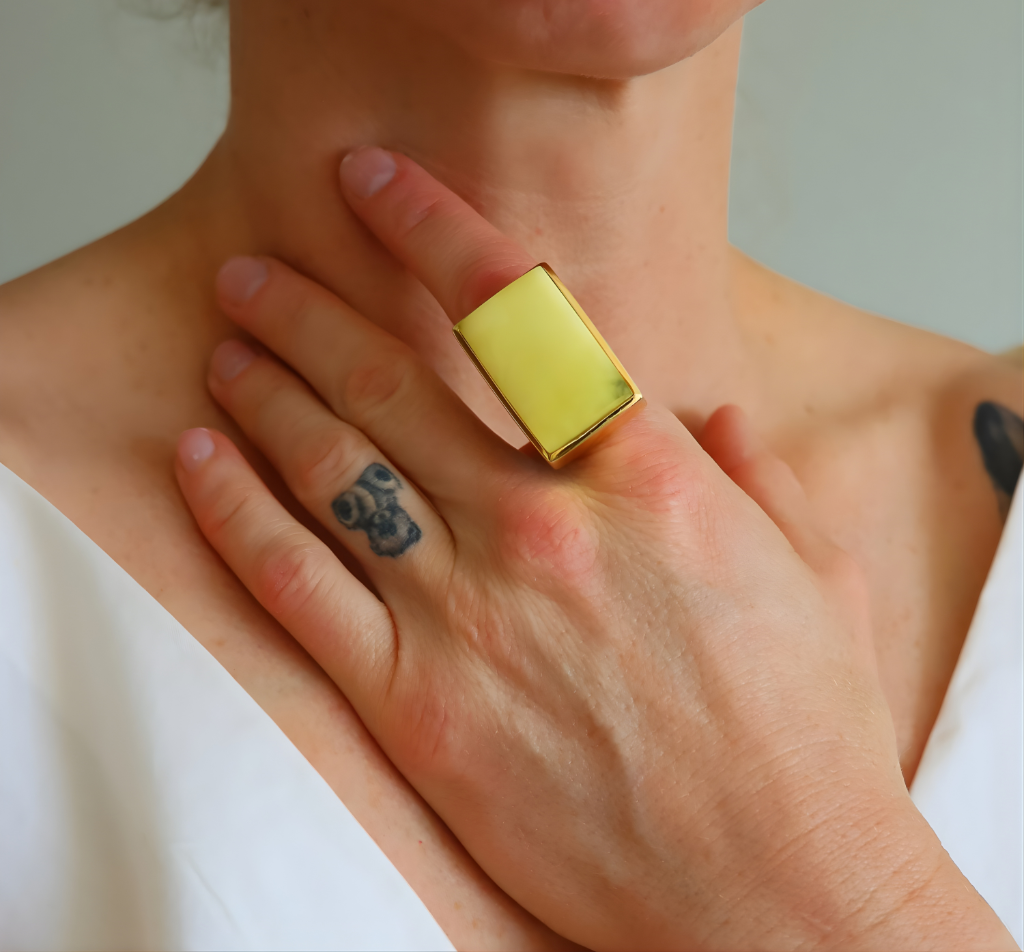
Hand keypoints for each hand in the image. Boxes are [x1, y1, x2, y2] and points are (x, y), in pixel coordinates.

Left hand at [176, 148, 1013, 950]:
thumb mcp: (821, 576)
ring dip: (265, 389)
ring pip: (332, 465)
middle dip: (311, 308)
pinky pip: (296, 585)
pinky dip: (237, 509)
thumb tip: (715, 416)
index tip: (373, 182)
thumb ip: (763, 474)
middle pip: (393, 379)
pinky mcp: (415, 706)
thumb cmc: (806, 737)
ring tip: (224, 344)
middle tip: (257, 271)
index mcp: (651, 478)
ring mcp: (469, 616)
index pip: (516, 309)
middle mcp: (546, 528)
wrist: (771, 896)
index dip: (433, 227)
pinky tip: (201, 456)